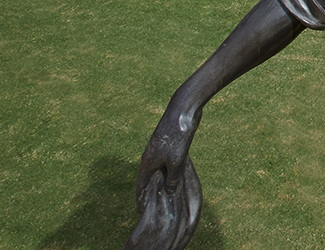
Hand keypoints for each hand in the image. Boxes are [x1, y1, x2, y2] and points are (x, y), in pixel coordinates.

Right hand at [125, 107, 202, 249]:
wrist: (183, 111)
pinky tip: (176, 178)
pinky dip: (169, 172)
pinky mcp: (168, 144)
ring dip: (161, 183)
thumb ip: (172, 178)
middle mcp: (150, 157)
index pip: (140, 186)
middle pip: (148, 180)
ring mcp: (159, 150)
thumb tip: (169, 192)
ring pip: (158, 171)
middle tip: (154, 208)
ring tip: (165, 196)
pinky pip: (166, 163)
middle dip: (150, 193)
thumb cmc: (178, 136)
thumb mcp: (176, 161)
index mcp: (147, 162)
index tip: (141, 212)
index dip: (140, 199)